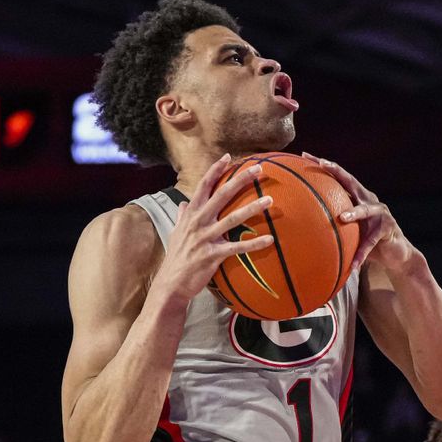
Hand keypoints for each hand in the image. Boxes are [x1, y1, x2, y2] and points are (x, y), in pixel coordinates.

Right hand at [155, 154, 273, 302]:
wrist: (171, 283)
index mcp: (191, 214)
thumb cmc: (177, 257)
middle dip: (240, 180)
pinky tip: (270, 240)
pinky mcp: (212, 255)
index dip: (215, 170)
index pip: (204, 186)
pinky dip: (254, 244)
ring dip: (252, 208)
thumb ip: (182, 216)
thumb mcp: (176, 232)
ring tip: (269, 201)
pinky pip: (237, 248)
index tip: (228, 157)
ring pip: (232, 218)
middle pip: (221, 195)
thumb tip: (183, 203)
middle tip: (258, 169)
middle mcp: (197, 222)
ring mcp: (205, 238)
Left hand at [302, 152, 413, 272]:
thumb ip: (332, 225)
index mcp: (357, 197)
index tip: (304, 155)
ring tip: (343, 217)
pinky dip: (361, 253)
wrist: (394, 254)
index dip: (323, 165)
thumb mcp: (348, 231)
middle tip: (321, 163)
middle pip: (351, 181)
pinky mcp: (388, 229)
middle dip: (336, 170)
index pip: (338, 177)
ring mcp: (381, 213)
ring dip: (354, 213)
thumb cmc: (366, 242)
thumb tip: (300, 229)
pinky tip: (353, 265)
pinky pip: (371, 242)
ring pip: (365, 210)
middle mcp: (369, 200)